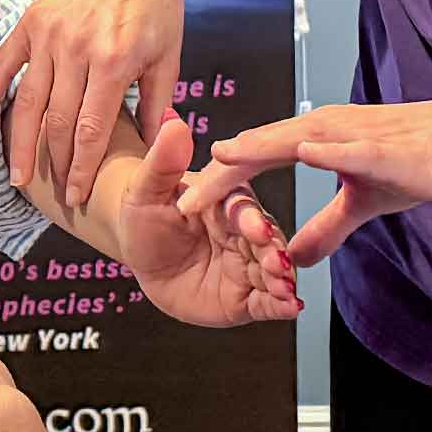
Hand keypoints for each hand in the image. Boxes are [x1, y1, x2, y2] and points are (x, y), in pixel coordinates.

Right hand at [0, 0, 188, 209]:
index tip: (76, 196)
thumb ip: (155, 107)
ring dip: (19, 143)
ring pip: (29, 100)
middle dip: (53, 163)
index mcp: (114, 60)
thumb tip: (149, 152)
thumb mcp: (168, 59)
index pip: (90, 129)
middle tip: (50, 196)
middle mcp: (76, 47)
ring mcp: (49, 32)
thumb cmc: (159, 12)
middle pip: (56, 121)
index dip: (81, 168)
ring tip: (16, 177)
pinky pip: (3, 64)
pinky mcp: (31, 20)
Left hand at [112, 115, 301, 326]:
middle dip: (273, 251)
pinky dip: (281, 305)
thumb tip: (174, 124)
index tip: (253, 225)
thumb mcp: (146, 190)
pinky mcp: (245, 295)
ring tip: (285, 287)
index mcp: (225, 201)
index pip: (241, 207)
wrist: (140, 257)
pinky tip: (292, 307)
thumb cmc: (144, 216)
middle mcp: (243, 231)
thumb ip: (163, 162)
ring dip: (282, 278)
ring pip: (270, 270)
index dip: (248, 217)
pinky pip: (266, 301)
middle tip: (278, 262)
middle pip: (265, 240)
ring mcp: (246, 263)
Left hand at [178, 91, 431, 268]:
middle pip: (264, 147)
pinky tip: (304, 150)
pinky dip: (327, 147)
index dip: (222, 182)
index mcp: (322, 139)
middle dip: (222, 173)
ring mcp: (358, 134)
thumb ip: (327, 227)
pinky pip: (354, 146)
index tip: (184, 206)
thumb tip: (295, 257)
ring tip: (222, 159)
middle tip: (182, 199)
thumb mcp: (364, 201)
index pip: (259, 160)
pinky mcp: (389, 145)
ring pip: (299, 138)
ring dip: (260, 150)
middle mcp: (330, 128)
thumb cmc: (420, 162)